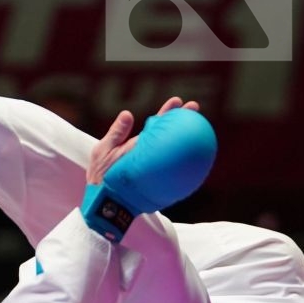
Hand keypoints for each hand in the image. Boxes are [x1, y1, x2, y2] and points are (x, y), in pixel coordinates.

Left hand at [85, 96, 200, 184]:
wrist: (104, 201)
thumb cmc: (102, 176)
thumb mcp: (105, 151)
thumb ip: (116, 133)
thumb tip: (127, 113)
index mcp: (140, 143)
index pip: (157, 124)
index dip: (167, 112)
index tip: (178, 100)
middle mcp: (151, 154)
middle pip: (171, 135)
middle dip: (183, 121)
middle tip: (195, 108)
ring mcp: (157, 169)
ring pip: (175, 154)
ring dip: (187, 143)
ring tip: (201, 131)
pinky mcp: (160, 184)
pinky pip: (174, 176)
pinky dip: (184, 170)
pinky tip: (196, 165)